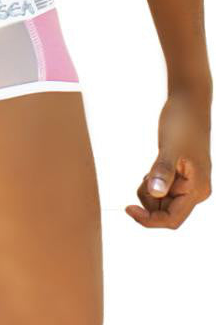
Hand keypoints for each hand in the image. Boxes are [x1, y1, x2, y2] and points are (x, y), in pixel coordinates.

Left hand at [126, 90, 211, 228]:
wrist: (188, 104)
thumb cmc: (182, 122)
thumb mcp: (170, 146)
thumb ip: (162, 170)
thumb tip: (155, 193)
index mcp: (196, 190)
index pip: (172, 219)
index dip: (149, 219)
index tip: (128, 208)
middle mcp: (195, 191)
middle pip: (165, 213)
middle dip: (148, 199)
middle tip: (145, 175)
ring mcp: (188, 185)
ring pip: (161, 202)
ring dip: (149, 191)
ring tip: (151, 169)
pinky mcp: (180, 177)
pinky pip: (162, 190)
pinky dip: (152, 183)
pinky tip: (152, 169)